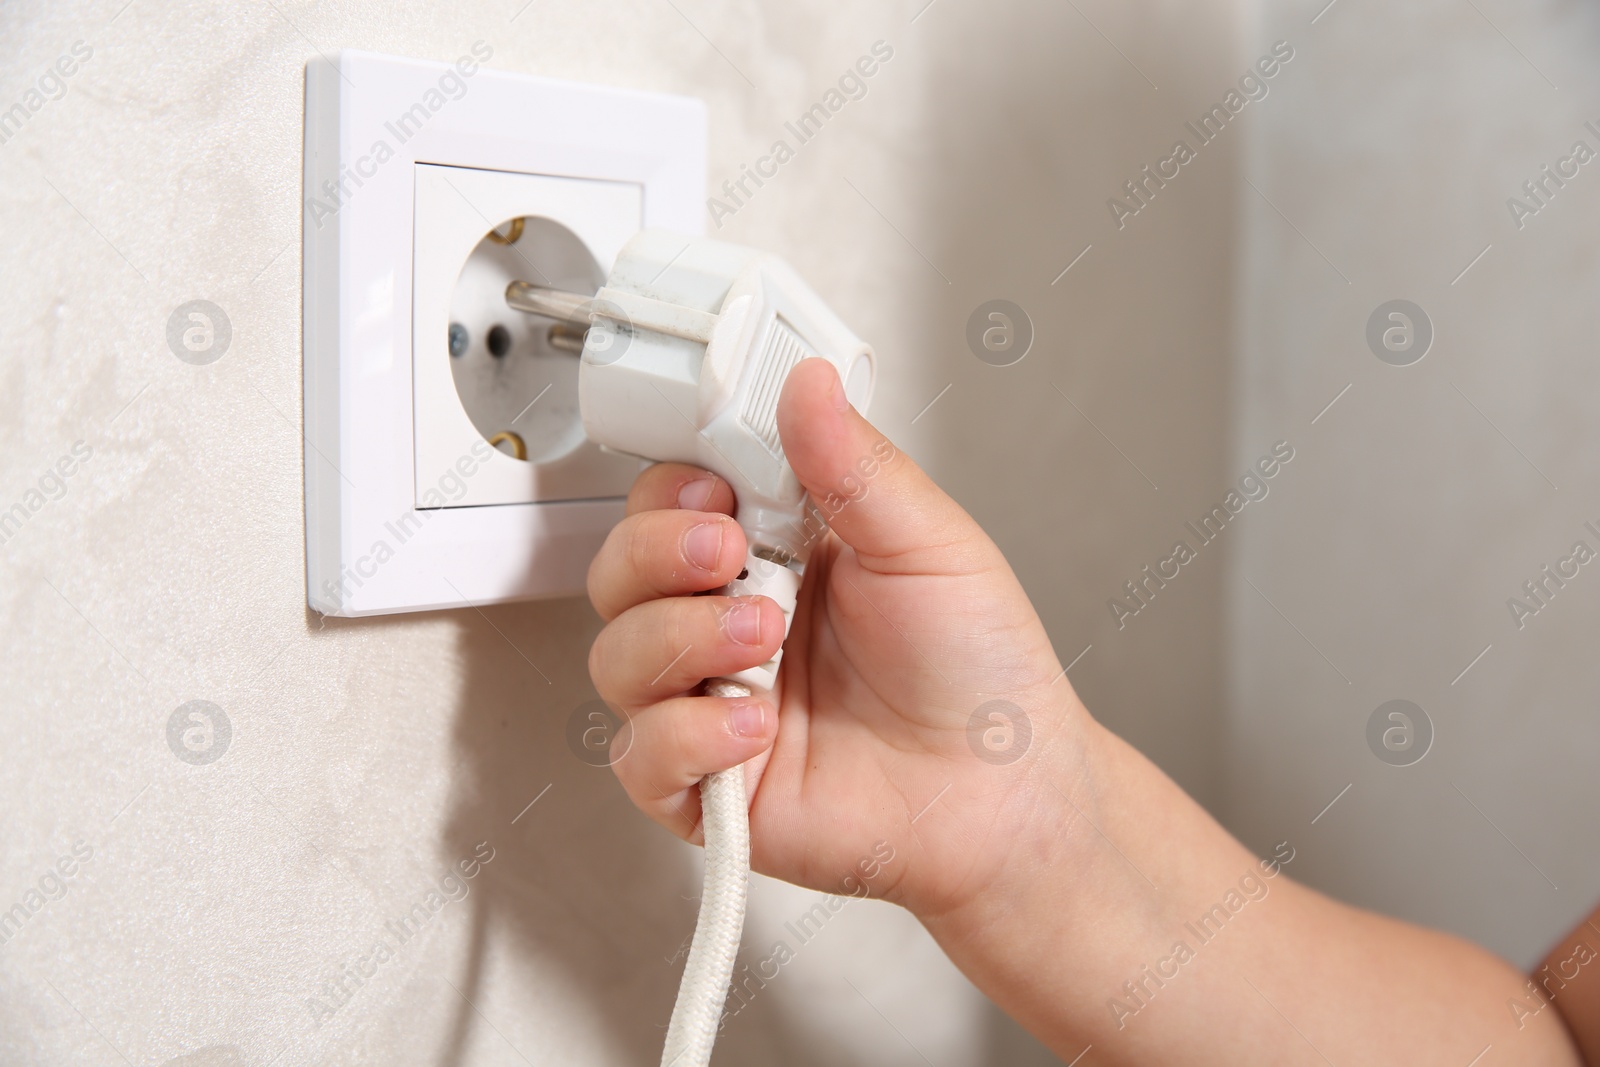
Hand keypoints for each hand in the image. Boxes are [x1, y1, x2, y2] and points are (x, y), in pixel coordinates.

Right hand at [585, 358, 1085, 920]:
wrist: (1008, 795)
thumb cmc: (980, 673)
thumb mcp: (928, 544)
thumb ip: (853, 466)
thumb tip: (809, 384)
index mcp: (775, 554)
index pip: (672, 501)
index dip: (671, 489)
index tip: (713, 485)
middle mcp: (730, 626)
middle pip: (621, 572)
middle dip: (658, 551)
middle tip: (729, 549)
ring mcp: (714, 705)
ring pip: (617, 657)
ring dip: (680, 636)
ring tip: (765, 637)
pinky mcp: (710, 787)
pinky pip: (642, 756)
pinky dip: (687, 735)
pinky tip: (754, 725)